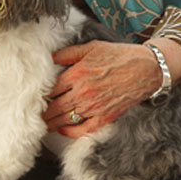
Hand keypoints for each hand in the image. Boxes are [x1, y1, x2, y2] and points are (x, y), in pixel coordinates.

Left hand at [44, 41, 167, 137]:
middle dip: (42, 113)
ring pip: (65, 120)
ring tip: (43, 125)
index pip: (50, 89)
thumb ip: (68, 54)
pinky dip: (70, 132)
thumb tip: (50, 57)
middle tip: (33, 116)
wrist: (146, 68)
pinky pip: (83, 129)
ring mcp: (94, 107)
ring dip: (51, 124)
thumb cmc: (120, 56)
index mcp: (78, 74)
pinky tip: (63, 129)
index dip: (40, 95)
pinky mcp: (105, 117)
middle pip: (55, 107)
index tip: (34, 98)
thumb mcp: (92, 48)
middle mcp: (83, 92)